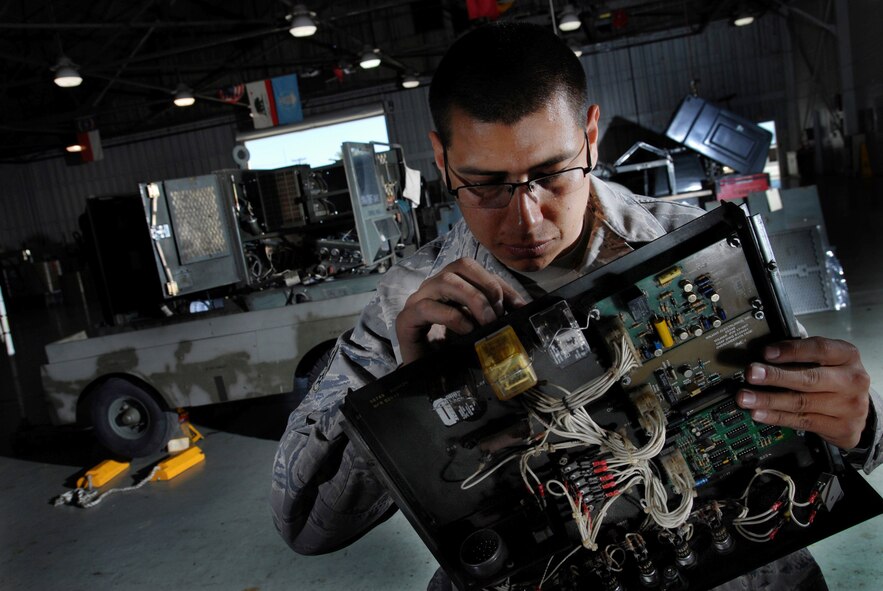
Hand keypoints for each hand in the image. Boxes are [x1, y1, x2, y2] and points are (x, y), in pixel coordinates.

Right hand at [395, 258, 526, 364]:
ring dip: (473, 299)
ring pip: (445, 281)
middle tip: (499, 314)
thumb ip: (494, 316)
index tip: (519, 307)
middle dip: (487, 286)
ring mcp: (417, 301)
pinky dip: (453, 317)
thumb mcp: (480, 330)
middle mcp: (433, 287)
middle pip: (461, 265)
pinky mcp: (406, 320)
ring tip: (486, 323)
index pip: (478, 271)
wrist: (425, 378)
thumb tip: (521, 309)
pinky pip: (428, 307)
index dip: (501, 285)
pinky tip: (466, 331)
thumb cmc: (451, 352)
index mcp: (451, 286)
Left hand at [736, 337, 870, 448]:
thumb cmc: (834, 377)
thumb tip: (763, 354)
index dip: (791, 350)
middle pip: (809, 378)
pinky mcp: (840, 428)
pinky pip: (801, 421)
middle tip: (751, 374)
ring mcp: (848, 406)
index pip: (819, 349)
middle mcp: (852, 380)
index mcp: (847, 356)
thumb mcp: (826, 360)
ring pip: (801, 402)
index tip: (766, 352)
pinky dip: (776, 416)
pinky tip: (759, 413)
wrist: (859, 411)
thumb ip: (800, 354)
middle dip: (775, 376)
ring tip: (745, 397)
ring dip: (768, 400)